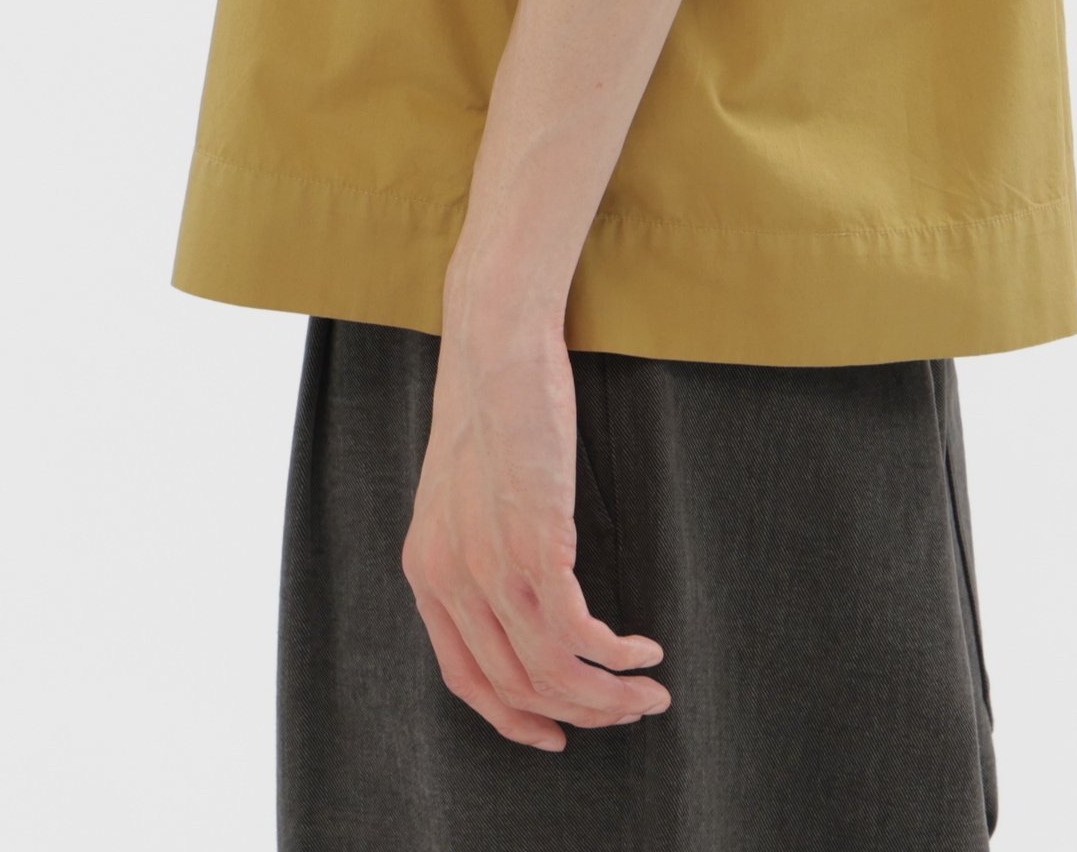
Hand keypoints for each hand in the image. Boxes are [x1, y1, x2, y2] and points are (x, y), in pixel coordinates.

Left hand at [401, 308, 670, 750]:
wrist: (495, 340)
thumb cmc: (492, 402)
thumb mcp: (462, 489)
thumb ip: (475, 545)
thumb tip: (517, 596)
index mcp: (426, 570)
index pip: (465, 680)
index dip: (514, 719)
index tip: (557, 736)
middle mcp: (450, 579)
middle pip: (518, 686)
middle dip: (580, 714)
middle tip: (628, 712)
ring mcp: (489, 566)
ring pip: (553, 672)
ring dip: (609, 696)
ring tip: (650, 693)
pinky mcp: (535, 544)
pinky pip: (578, 636)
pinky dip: (617, 656)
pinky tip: (644, 650)